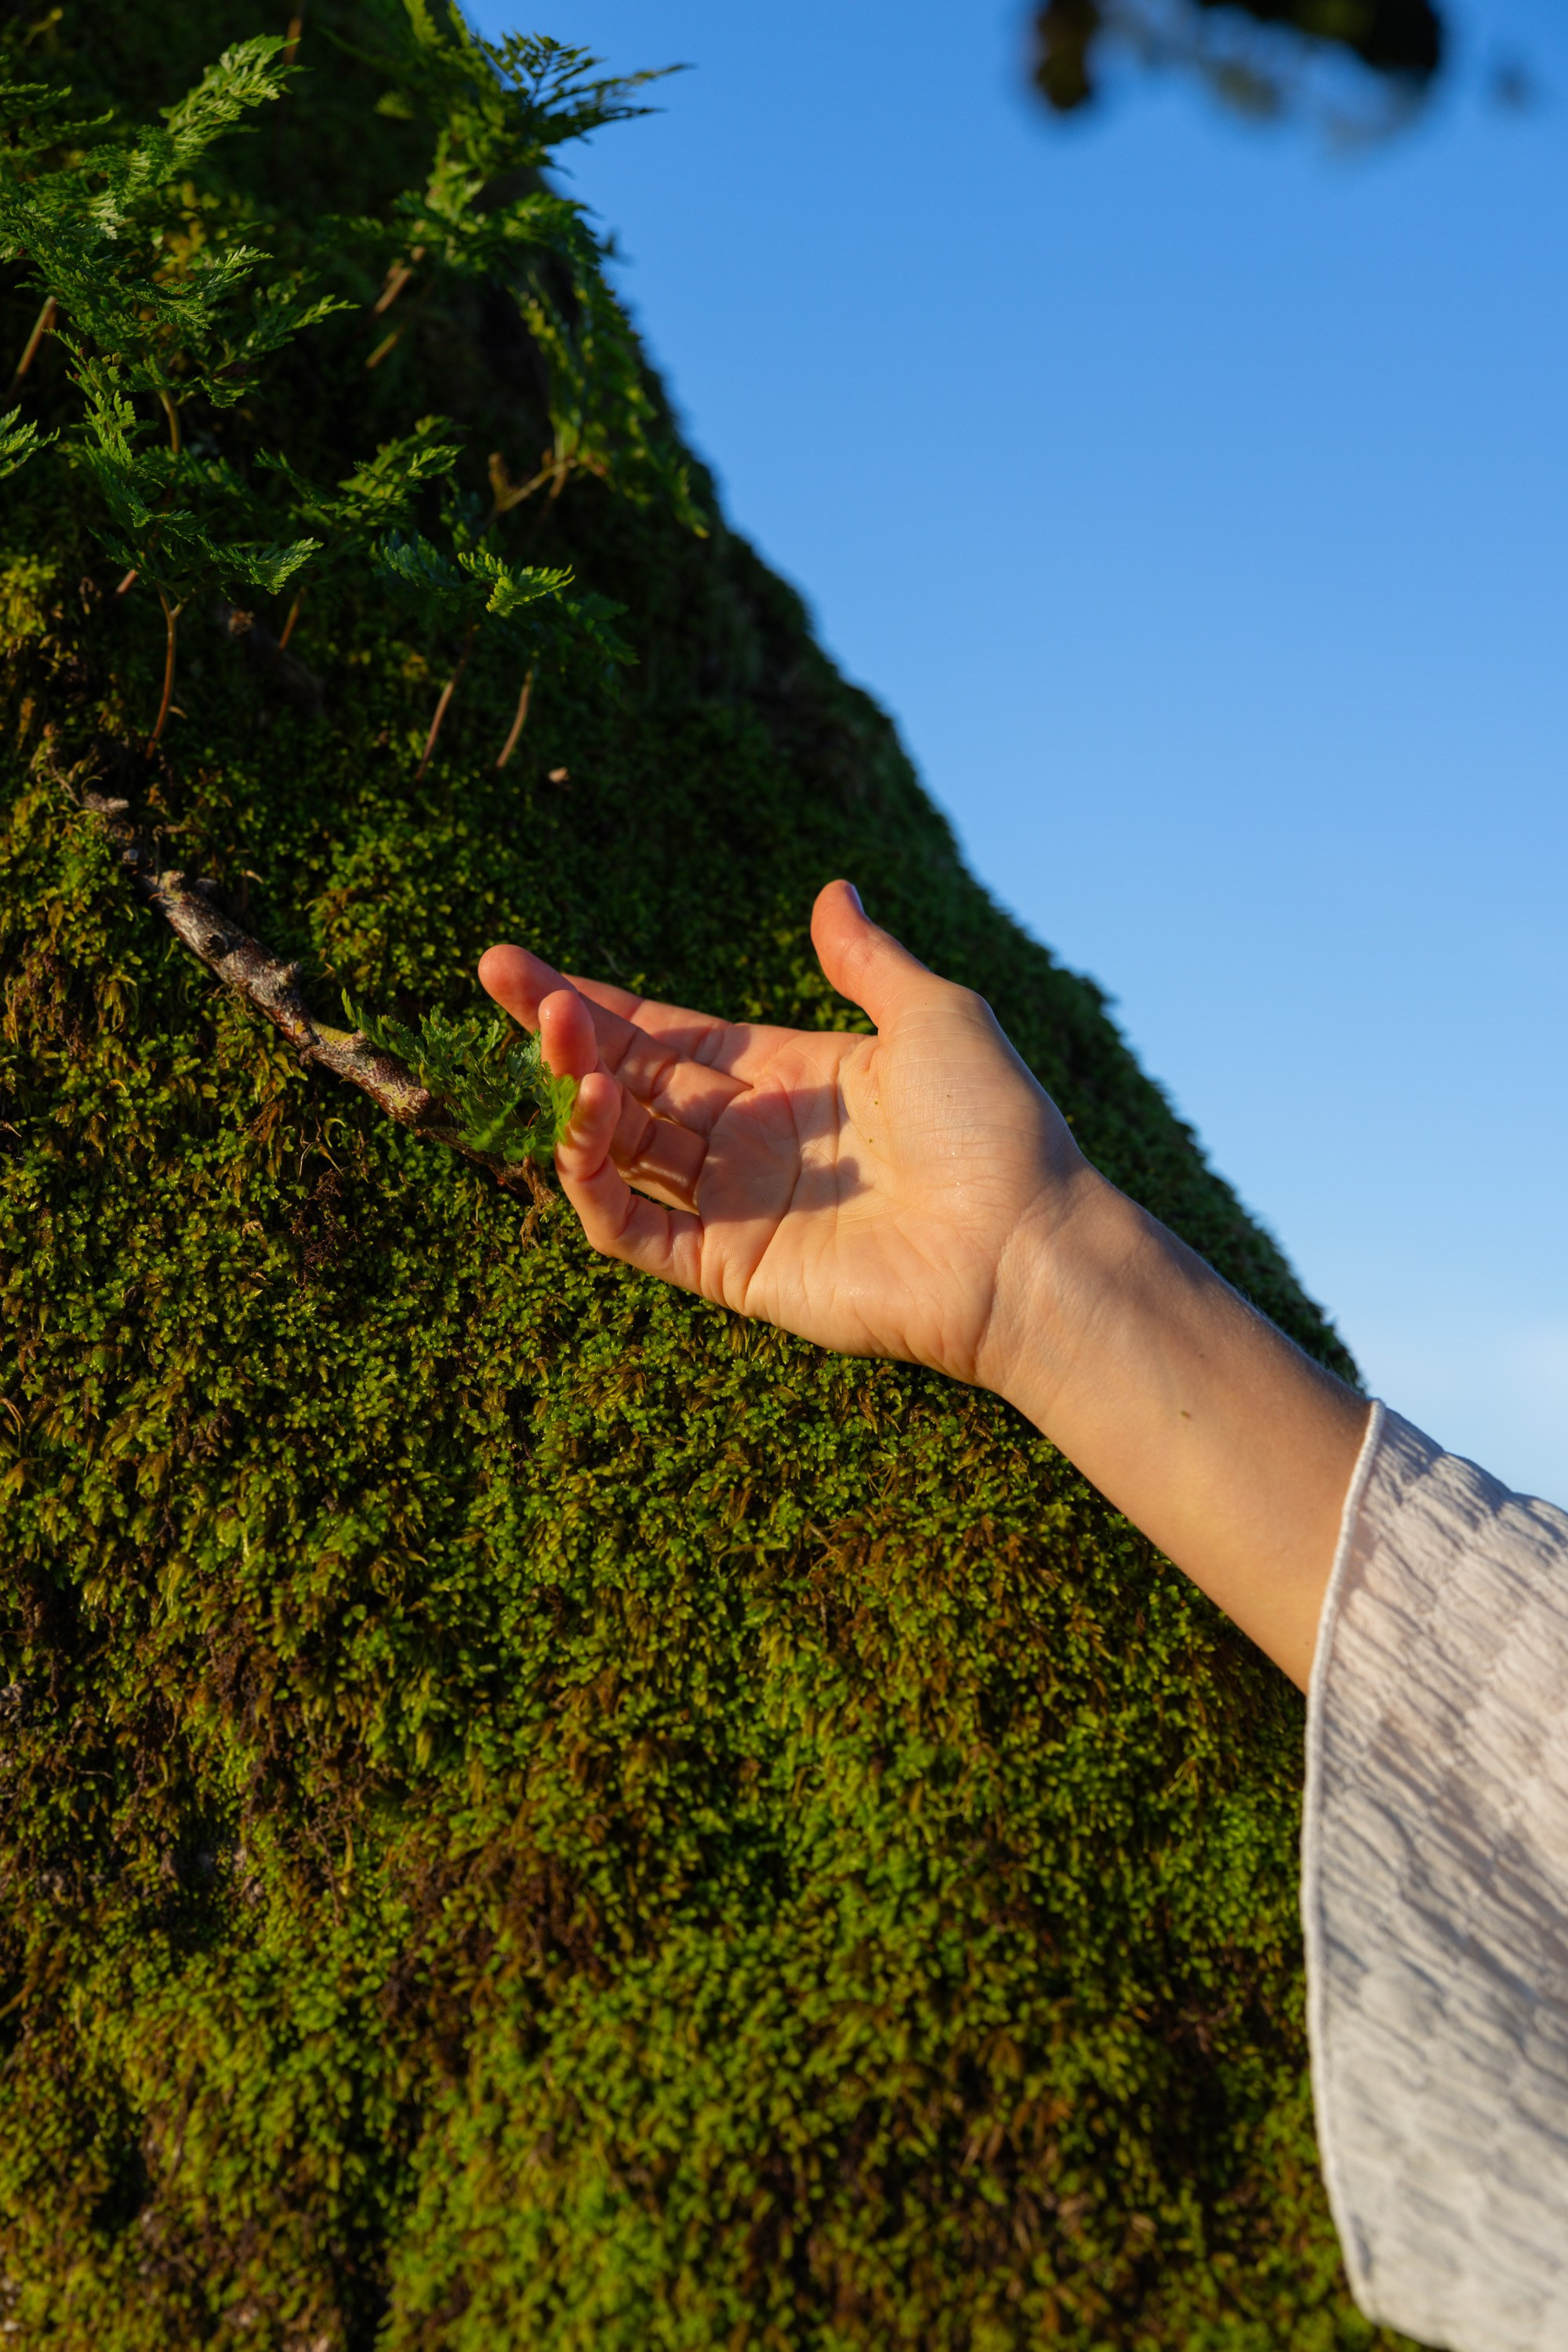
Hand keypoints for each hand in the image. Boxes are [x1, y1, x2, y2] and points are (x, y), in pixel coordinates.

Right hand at [480, 878, 1367, 1689]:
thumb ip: (866, 960)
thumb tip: (833, 889)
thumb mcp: (934, 1014)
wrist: (1019, 1244)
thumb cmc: (993, 1126)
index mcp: (792, 1074)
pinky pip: (633, 1229)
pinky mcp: (729, 1269)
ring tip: (561, 1042)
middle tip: (505, 980)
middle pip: (631, 1080)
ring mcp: (737, 1206)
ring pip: (622, 1148)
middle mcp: (753, 1138)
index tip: (521, 966)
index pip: (669, 1033)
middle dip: (563, 1032)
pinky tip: (578, 1129)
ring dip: (579, 1095)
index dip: (597, 1001)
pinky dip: (592, 1186)